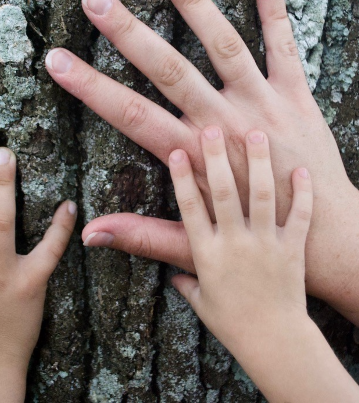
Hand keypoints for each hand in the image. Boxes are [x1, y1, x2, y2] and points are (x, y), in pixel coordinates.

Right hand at [45, 0, 358, 321]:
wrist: (327, 238)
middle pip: (168, 69)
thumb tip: (88, 234)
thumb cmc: (255, 238)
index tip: (59, 60)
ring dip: (195, 5)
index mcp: (193, 155)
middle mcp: (223, 121)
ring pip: (223, 46)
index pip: (129, 114)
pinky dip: (276, 14)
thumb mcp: (191, 243)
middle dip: (127, 32)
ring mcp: (261, 104)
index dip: (89, 87)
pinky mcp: (296, 98)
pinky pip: (285, 49)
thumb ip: (140, 234)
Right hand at [169, 127, 358, 402]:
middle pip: (224, 192)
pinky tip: (301, 170)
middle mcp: (235, 243)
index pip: (191, 208)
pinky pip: (300, 216)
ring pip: (263, 196)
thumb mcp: (199, 300)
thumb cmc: (232, 321)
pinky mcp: (293, 250)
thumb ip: (181, 279)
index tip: (179, 150)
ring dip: (260, 163)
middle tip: (212, 127)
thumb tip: (168, 275)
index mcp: (207, 254)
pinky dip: (302, 193)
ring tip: (257, 133)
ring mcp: (267, 244)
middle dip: (218, 158)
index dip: (183, 177)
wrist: (274, 342)